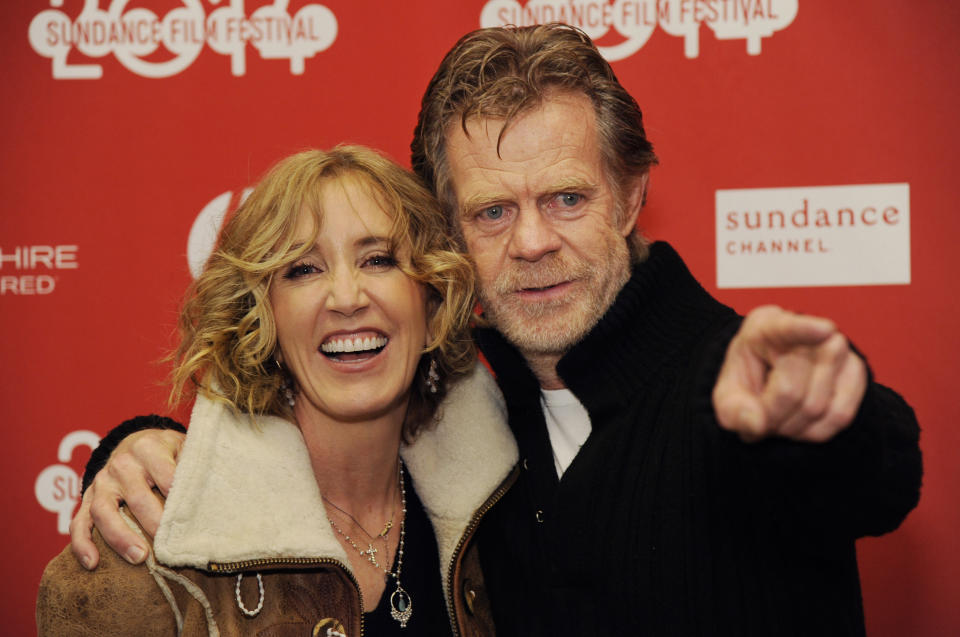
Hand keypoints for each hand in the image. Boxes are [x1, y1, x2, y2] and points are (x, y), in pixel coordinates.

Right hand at [69, 428, 184, 568]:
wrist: (137, 441)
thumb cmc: (168, 450)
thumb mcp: (184, 447)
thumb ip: (194, 465)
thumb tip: (214, 494)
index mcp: (149, 447)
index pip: (166, 475)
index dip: (178, 497)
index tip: (190, 519)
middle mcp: (122, 463)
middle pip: (137, 497)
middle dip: (154, 523)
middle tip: (168, 548)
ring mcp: (102, 481)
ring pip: (103, 511)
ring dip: (120, 537)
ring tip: (138, 558)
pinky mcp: (89, 498)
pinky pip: (79, 522)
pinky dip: (82, 543)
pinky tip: (92, 563)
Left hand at [712, 305, 867, 442]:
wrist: (770, 385)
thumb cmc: (748, 385)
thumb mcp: (727, 399)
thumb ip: (734, 412)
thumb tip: (757, 424)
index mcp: (766, 326)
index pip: (786, 329)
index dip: (805, 330)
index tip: (824, 330)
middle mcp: (808, 331)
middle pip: (791, 390)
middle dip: (772, 417)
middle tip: (760, 420)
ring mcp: (838, 350)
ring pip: (817, 407)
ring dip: (793, 428)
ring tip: (777, 420)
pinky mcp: (855, 372)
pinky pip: (839, 416)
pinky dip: (815, 432)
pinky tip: (799, 424)